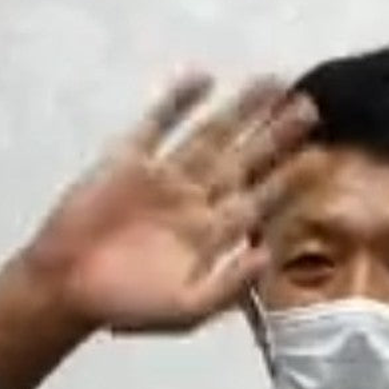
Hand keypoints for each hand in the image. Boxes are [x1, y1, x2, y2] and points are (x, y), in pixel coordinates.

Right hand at [22, 72, 316, 333]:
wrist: (67, 288)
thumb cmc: (127, 306)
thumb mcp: (186, 309)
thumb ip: (230, 283)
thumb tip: (268, 253)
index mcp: (212, 236)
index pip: (260, 200)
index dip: (289, 179)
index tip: (321, 156)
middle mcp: (195, 201)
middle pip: (244, 160)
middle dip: (275, 134)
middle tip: (310, 105)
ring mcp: (164, 177)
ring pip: (211, 136)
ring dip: (240, 111)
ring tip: (272, 82)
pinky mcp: (130, 160)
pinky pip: (159, 124)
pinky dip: (178, 102)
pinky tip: (203, 79)